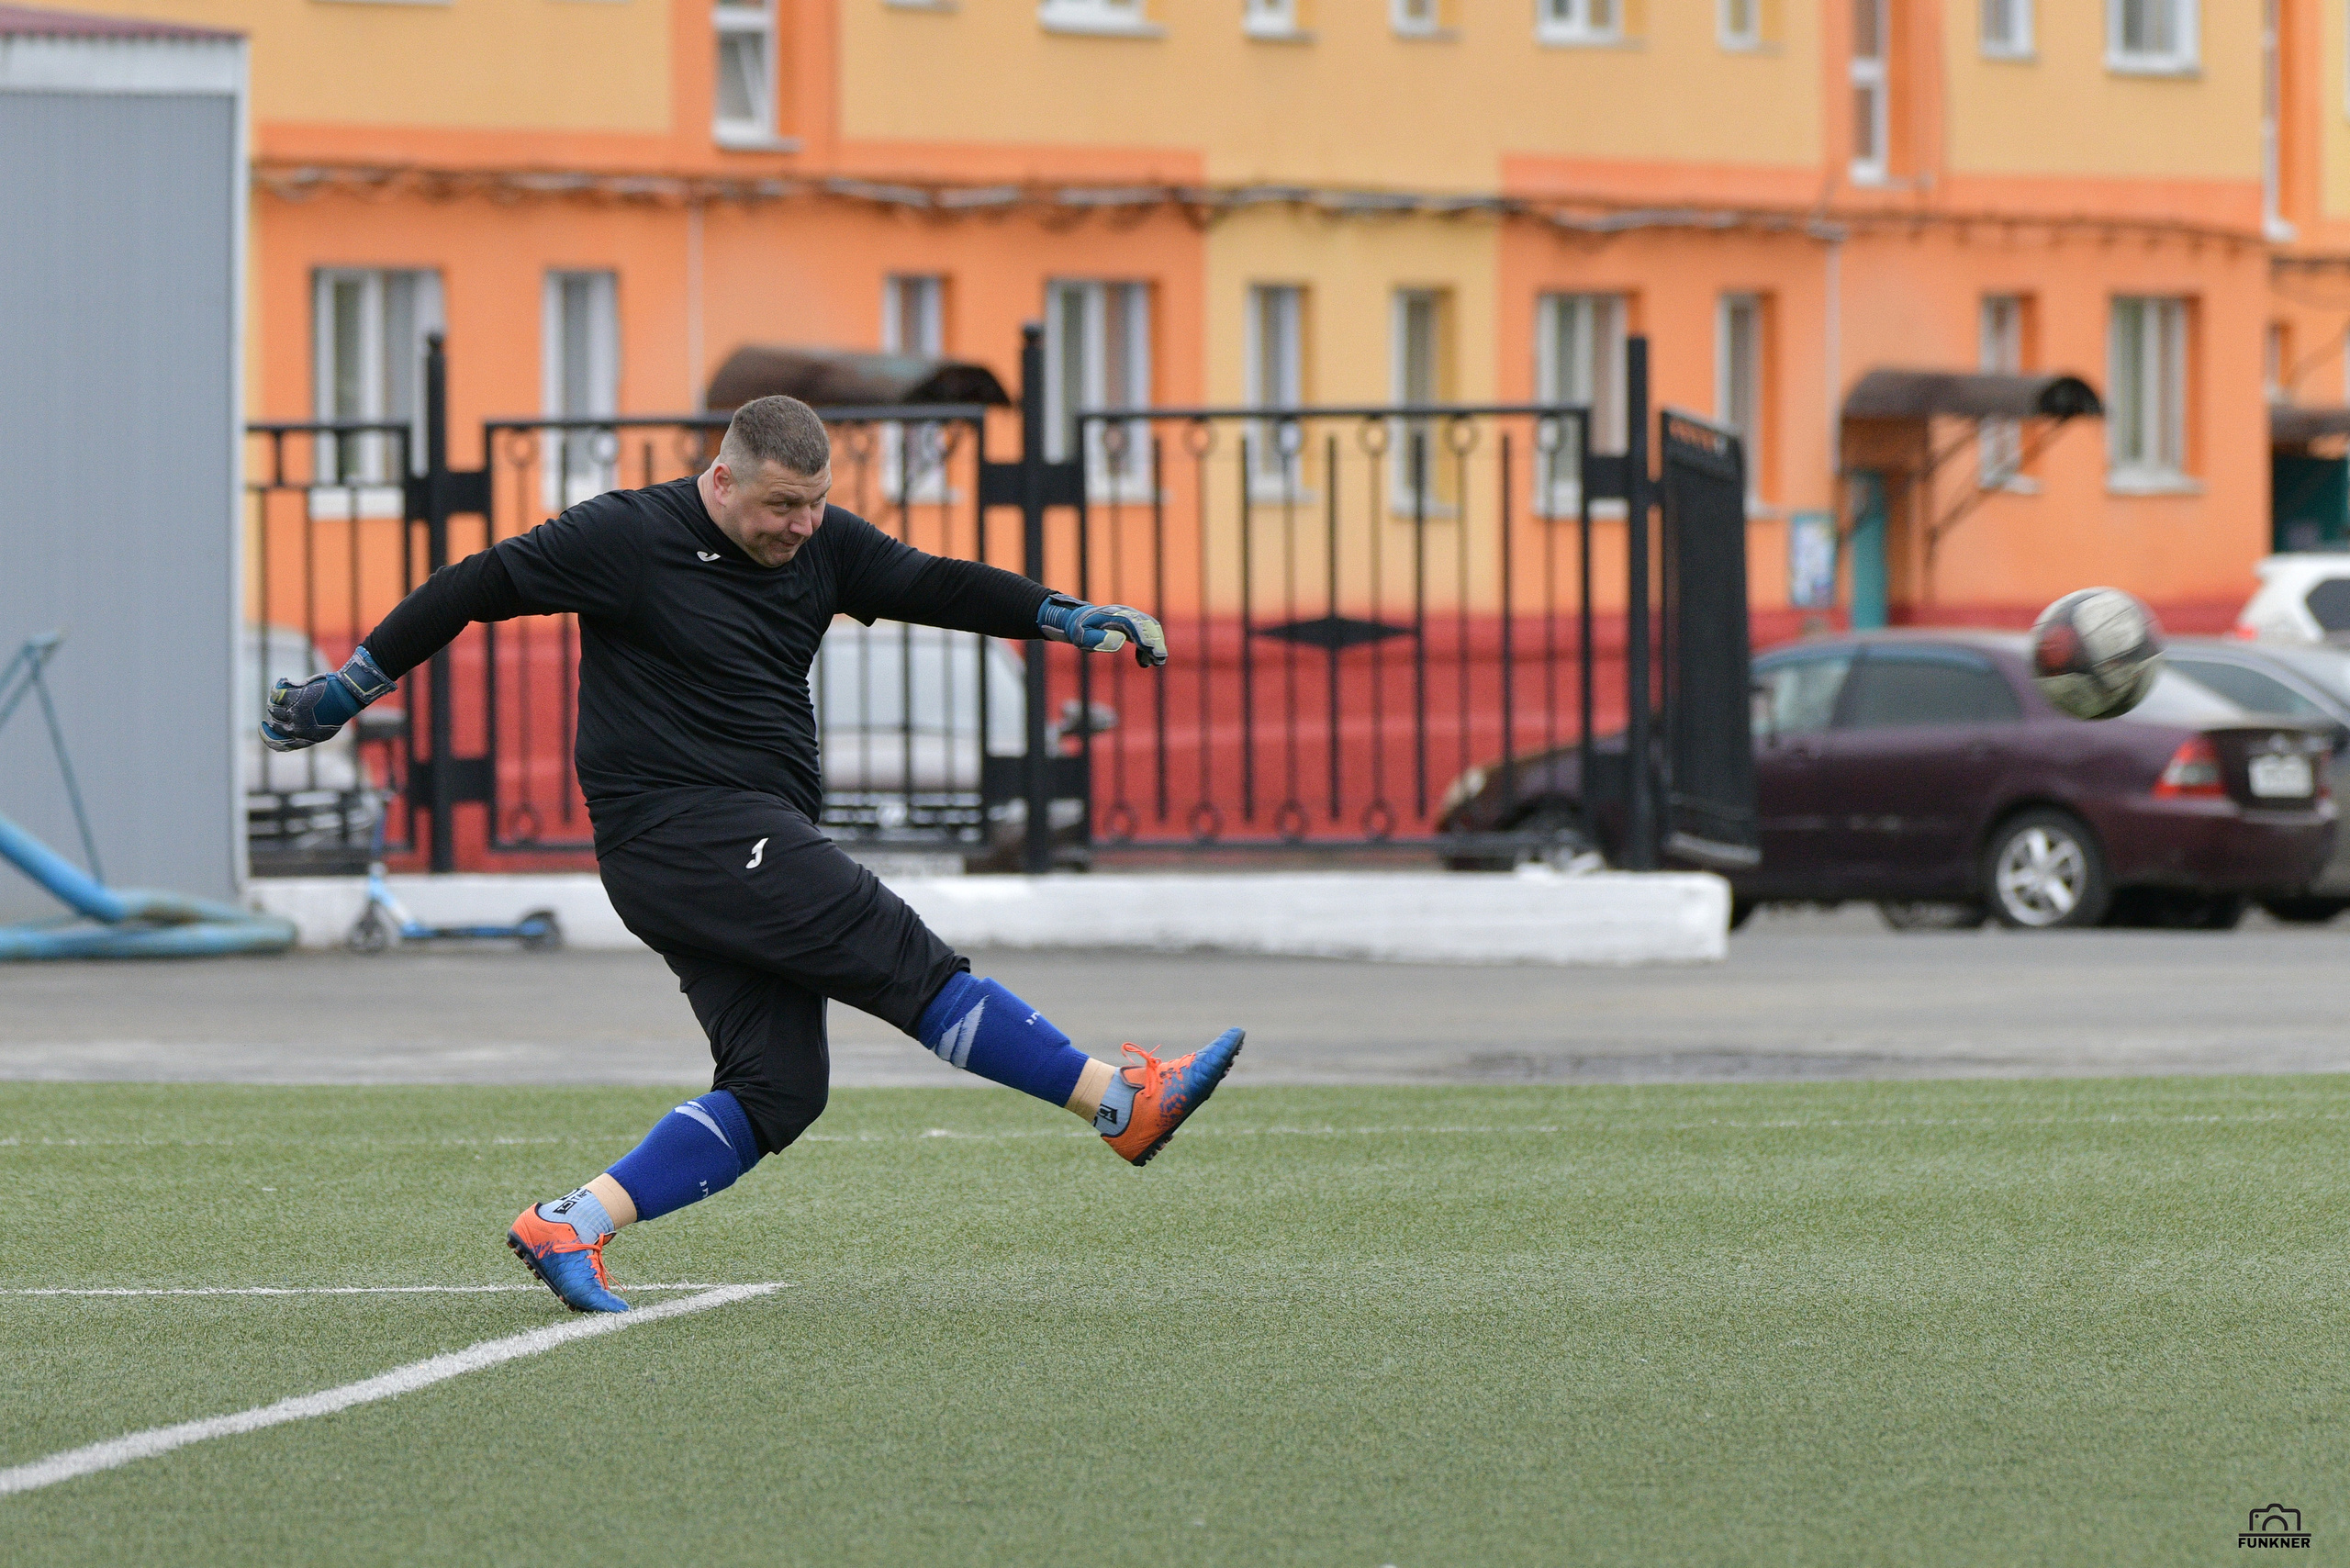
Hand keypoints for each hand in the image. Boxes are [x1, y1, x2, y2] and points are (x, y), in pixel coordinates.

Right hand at [262, 647, 393, 751]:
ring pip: (273, 709)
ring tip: (285, 694)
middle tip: (275, 708)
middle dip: (273, 717)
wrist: (346, 696)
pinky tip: (285, 682)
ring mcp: (294, 713)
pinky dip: (278, 687)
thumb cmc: (337, 711)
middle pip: (274, 725)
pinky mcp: (293, 699)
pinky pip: (276, 695)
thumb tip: (289, 731)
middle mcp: (297, 729)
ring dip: (276, 702)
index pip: (279, 744)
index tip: (263, 727)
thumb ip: (306, 732)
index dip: (267, 736)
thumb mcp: (324, 728)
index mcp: (305, 738)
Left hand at [1037, 594, 1167, 667]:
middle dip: (1155, 641)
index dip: (1143, 635)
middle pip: (1146, 624)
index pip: (1132, 623)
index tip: (1150, 648)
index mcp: (1113, 615)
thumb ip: (1098, 639)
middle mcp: (1125, 613)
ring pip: (1150, 628)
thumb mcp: (1083, 637)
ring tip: (1158, 662)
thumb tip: (1120, 641)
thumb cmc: (1082, 631)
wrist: (1082, 621)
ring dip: (1156, 644)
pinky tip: (1145, 663)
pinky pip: (1147, 634)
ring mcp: (1131, 617)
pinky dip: (1149, 648)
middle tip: (1160, 659)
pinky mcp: (1134, 625)